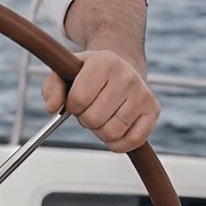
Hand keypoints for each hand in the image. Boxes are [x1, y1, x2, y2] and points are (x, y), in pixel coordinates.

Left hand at [42, 49, 158, 152]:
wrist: (121, 69)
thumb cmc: (90, 74)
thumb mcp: (66, 72)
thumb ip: (52, 87)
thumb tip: (52, 108)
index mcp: (104, 61)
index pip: (78, 99)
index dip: (72, 106)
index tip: (76, 100)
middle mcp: (127, 75)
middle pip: (94, 118)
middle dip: (86, 119)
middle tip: (90, 108)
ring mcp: (143, 93)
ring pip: (112, 132)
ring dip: (100, 132)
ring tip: (102, 117)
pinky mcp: (153, 110)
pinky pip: (133, 141)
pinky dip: (119, 144)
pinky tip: (114, 130)